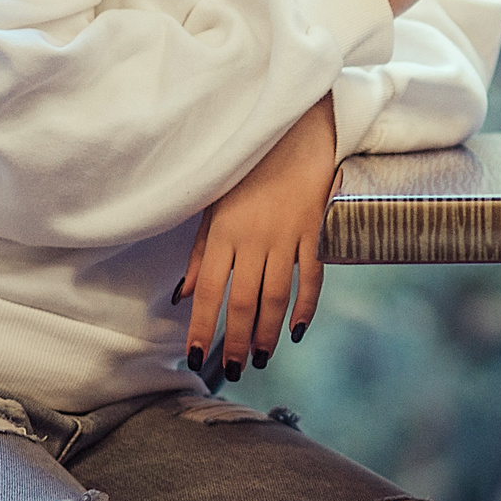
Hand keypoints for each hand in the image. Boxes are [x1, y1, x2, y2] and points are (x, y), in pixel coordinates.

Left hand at [178, 96, 337, 378]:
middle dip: (236, 340)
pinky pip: (312, 278)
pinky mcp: (316, 232)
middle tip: (234, 368)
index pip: (209, 291)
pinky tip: (297, 331)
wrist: (295, 131)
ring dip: (267, 332)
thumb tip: (183, 295)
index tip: (195, 356)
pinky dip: (307, 307)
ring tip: (260, 358)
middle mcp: (255, 239)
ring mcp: (289, 237)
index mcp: (224, 232)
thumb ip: (199, 253)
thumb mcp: (213, 206)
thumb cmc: (248, 170)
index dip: (203, 327)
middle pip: (244, 301)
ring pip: (277, 296)